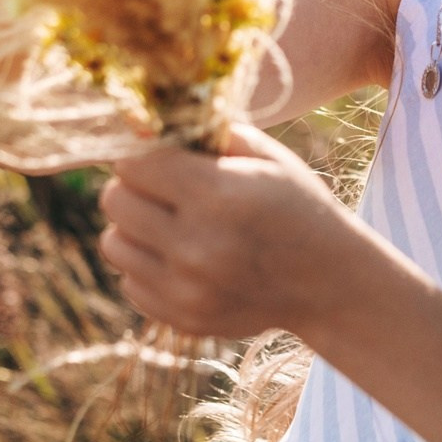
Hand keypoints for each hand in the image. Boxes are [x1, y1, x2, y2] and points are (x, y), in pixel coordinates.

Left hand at [98, 123, 380, 337]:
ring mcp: (186, 290)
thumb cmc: (296, 206)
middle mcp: (196, 246)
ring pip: (112, 243)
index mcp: (219, 195)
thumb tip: (145, 122)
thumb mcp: (267, 157)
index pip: (134, 163)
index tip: (160, 157)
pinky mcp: (182, 319)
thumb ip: (208, 133)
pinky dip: (147, 267)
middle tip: (161, 188)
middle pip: (113, 201)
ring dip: (134, 228)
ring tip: (169, 223)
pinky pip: (130, 283)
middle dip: (133, 187)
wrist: (329, 283)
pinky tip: (181, 258)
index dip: (142, 154)